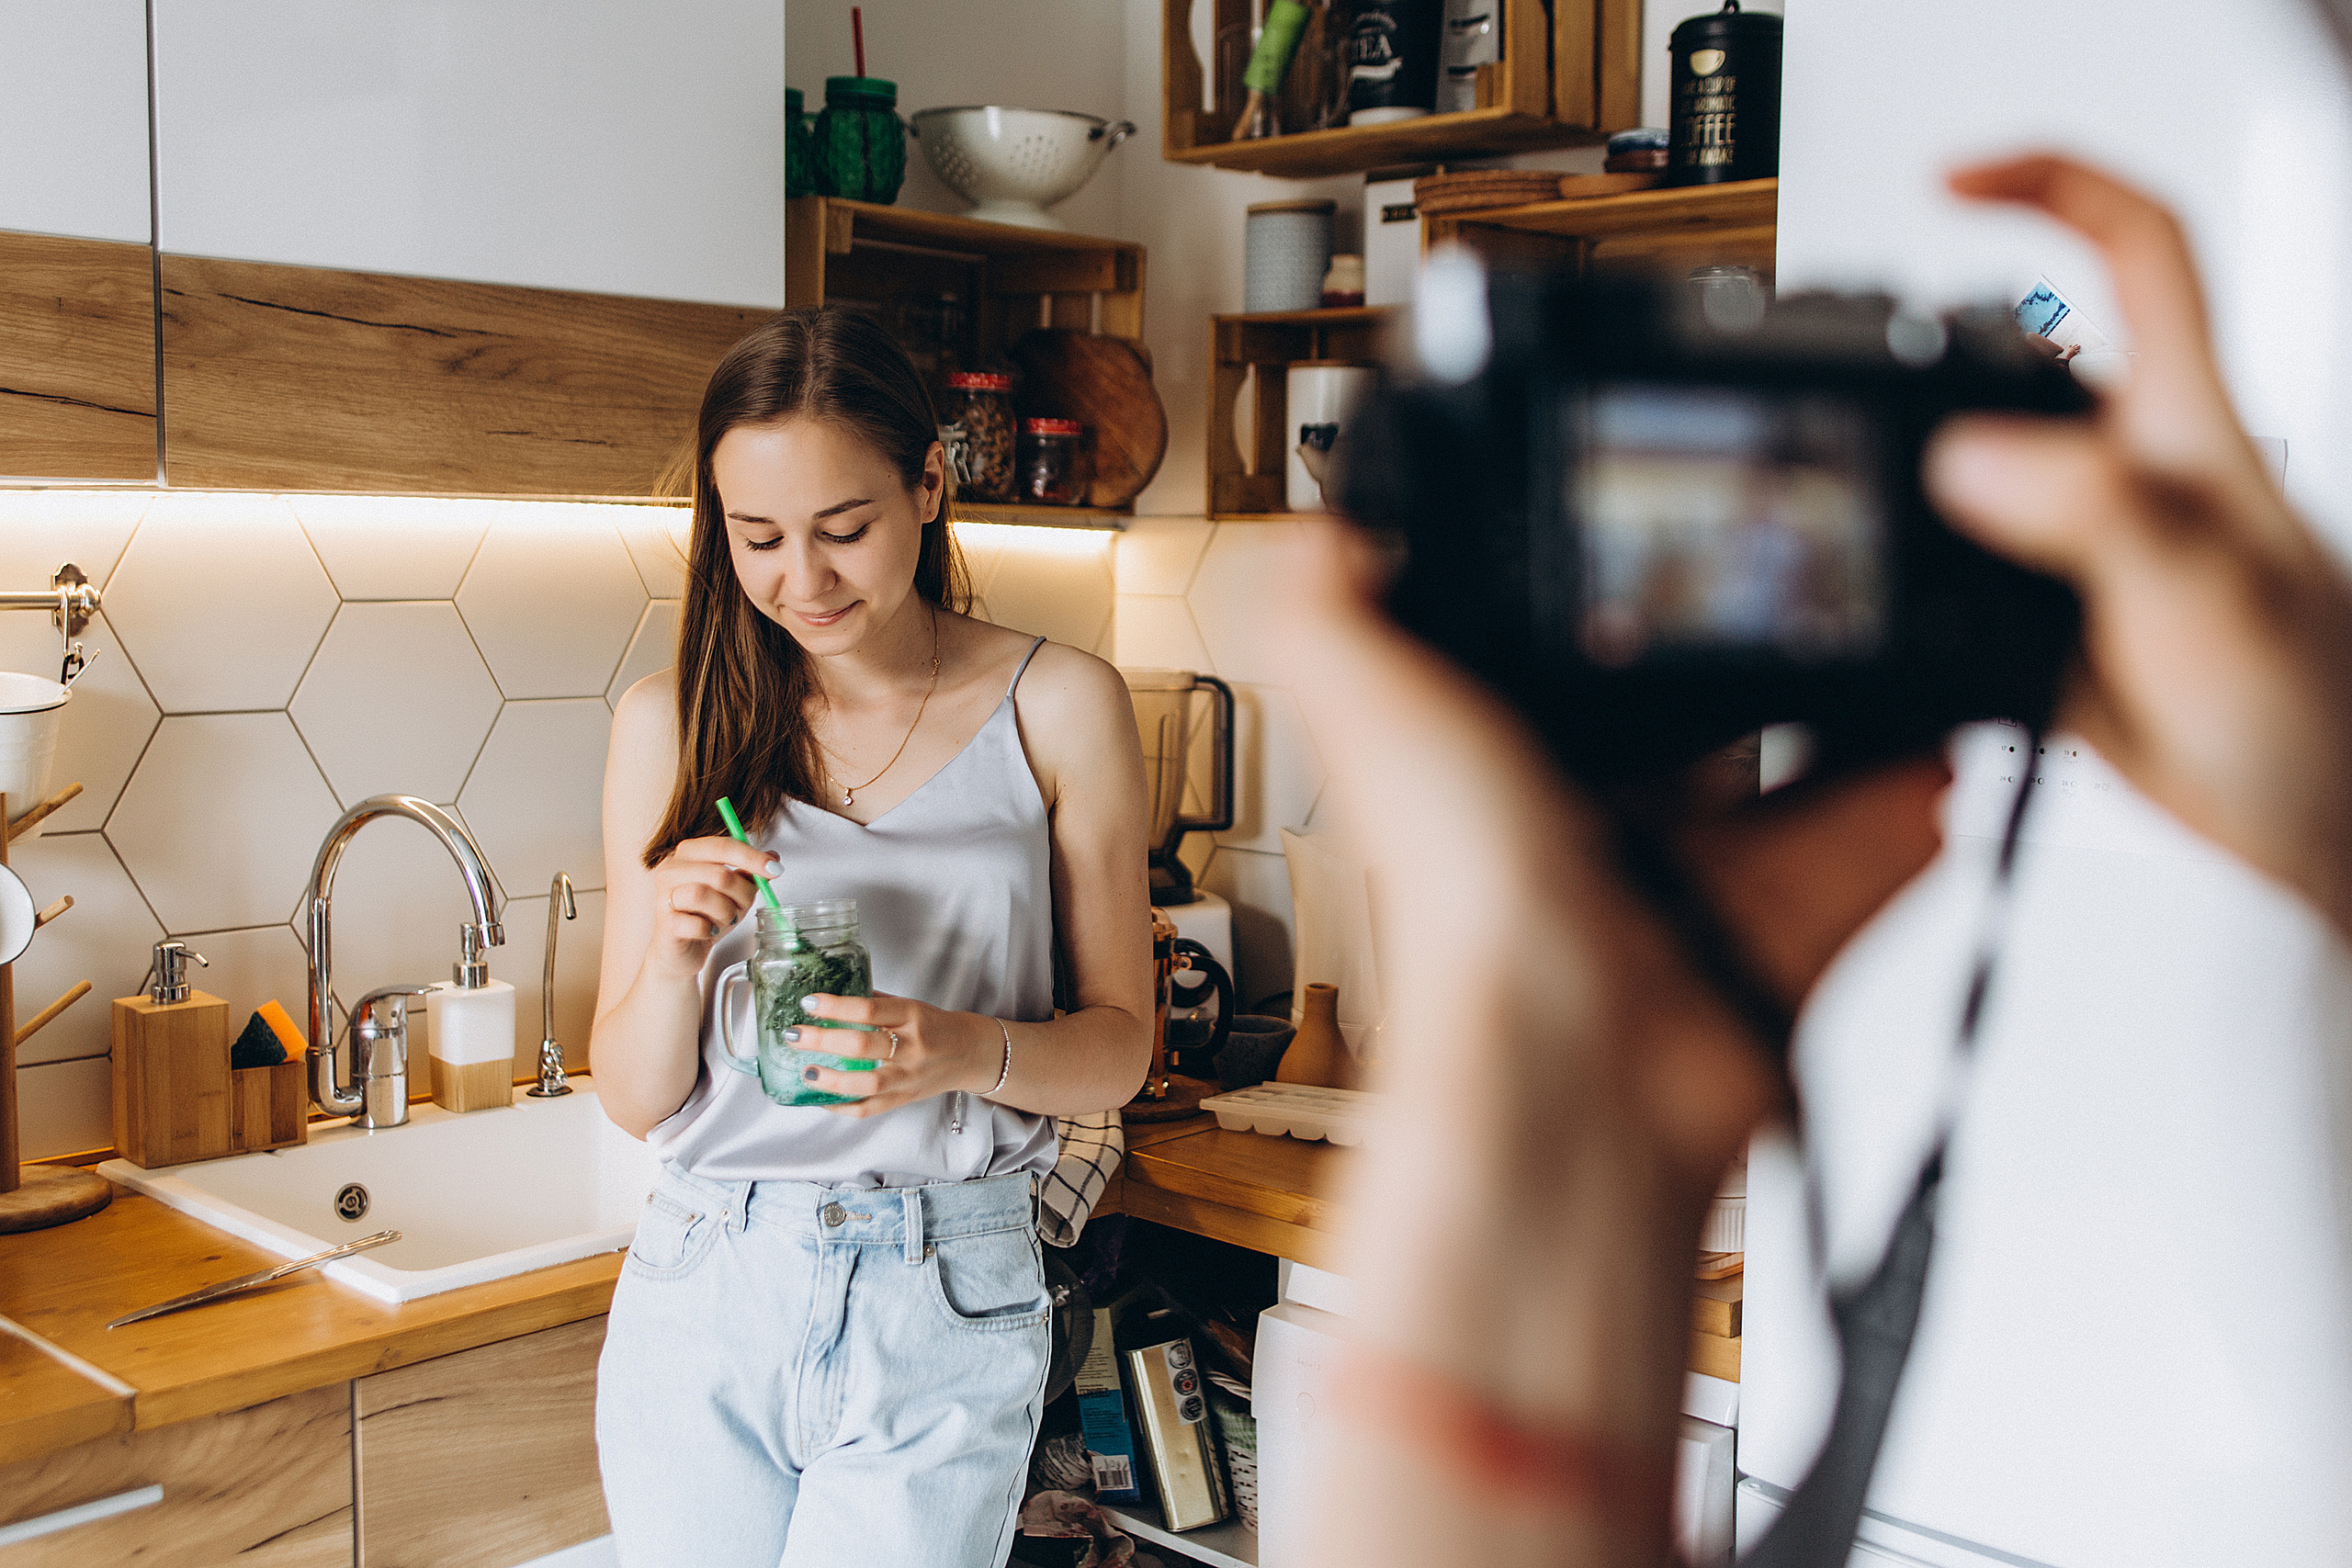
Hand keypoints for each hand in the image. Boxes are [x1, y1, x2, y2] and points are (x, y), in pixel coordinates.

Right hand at [643, 836, 777, 981]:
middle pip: (718, 873)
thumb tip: (772, 856)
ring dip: (726, 911)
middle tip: (745, 905)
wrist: (680, 950)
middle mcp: (671, 870)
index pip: (723, 846)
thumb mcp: (733, 892)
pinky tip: (709, 931)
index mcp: (689, 854)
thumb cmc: (705, 916)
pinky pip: (697, 924)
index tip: (775, 868)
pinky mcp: (665, 923)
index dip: (752, 857)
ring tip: (726, 918)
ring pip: (703, 895)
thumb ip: (749, 873)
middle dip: (742, 893)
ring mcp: (664, 896)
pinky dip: (710, 930)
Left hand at [789, 991, 996, 1117]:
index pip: (870, 1010)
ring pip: (867, 1083)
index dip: (836, 1007)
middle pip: (863, 1045)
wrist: (970, 1053)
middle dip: (823, 1040)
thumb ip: (875, 1003)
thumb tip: (831, 997)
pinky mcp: (904, 1099)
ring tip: (806, 1071)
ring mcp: (908, 1077)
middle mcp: (911, 1047)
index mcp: (912, 1015)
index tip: (809, 1003)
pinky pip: (870, 1108)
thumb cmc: (936, 1026)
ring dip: (831, 1079)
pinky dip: (842, 1106)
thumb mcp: (910, 1005)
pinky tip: (821, 1098)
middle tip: (794, 1035)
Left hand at [1280, 518, 1944, 1562]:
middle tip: (1798, 570)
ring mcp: (1688, 885)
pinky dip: (1913, 793)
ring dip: (1845, 704)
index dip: (1597, 602)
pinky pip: (1868, 847)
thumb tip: (1306, 540)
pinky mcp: (1779, 934)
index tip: (1648, 529)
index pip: (1549, 662)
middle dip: (1739, 649)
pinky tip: (1943, 725)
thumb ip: (1318, 613)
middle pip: (1681, 712)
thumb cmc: (1462, 901)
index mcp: (1488, 764)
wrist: (1583, 1053)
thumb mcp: (1367, 703)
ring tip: (1887, 618)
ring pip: (1787, 772)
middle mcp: (1585, 823)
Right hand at [1927, 155, 2351, 936]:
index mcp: (2183, 425)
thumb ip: (2092, 512)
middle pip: (2016, 364)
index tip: (1944, 180)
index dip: (2044, 183)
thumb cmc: (2313, 711)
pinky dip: (1915, 616)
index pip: (2132, 246)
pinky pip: (1956, 597)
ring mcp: (2085, 552)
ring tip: (1868, 554)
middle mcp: (2129, 471)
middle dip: (1926, 369)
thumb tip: (1964, 454)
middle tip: (1848, 398)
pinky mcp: (2054, 632)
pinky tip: (1904, 654)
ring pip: (1971, 487)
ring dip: (1910, 511)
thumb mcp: (2204, 590)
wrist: (2326, 837)